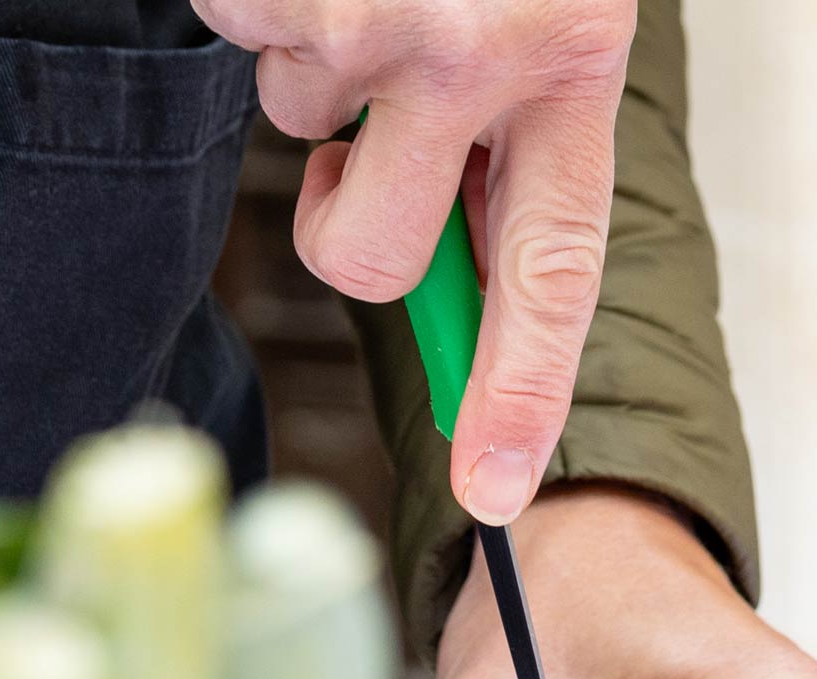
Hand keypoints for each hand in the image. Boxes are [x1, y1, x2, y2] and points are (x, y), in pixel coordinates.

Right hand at [192, 0, 636, 524]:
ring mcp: (381, 17)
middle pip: (381, 256)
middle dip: (340, 228)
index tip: (491, 492)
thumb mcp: (544, 19)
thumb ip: (511, 139)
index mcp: (578, 64)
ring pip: (294, 129)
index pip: (554, 274)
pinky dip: (259, 1)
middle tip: (349, 150)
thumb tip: (459, 283)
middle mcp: (486, 50)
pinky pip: (238, 40)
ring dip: (305, 59)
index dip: (521, 391)